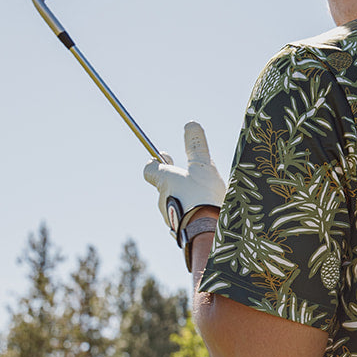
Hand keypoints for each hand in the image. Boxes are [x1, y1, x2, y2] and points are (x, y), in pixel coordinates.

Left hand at [143, 122, 226, 239]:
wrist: (206, 233)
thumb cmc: (202, 197)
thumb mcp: (202, 167)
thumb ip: (196, 147)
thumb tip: (190, 123)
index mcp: (165, 181)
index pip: (150, 169)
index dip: (156, 162)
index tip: (162, 156)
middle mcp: (162, 201)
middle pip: (164, 187)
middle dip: (174, 181)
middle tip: (185, 176)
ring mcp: (169, 219)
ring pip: (175, 204)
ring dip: (185, 200)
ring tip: (203, 199)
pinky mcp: (179, 233)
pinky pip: (183, 220)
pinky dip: (191, 215)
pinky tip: (205, 216)